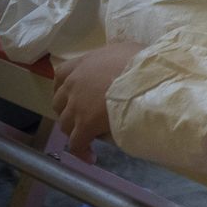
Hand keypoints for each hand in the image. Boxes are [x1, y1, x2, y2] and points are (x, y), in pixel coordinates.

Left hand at [51, 41, 144, 160]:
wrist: (146, 78)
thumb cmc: (141, 63)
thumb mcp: (126, 48)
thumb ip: (114, 55)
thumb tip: (118, 58)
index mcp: (82, 64)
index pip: (61, 75)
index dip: (64, 87)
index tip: (73, 95)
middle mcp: (73, 84)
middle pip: (59, 103)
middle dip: (68, 110)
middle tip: (83, 117)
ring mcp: (77, 106)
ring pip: (65, 124)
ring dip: (74, 130)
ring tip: (89, 137)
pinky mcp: (85, 125)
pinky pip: (76, 143)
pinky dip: (81, 151)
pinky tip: (91, 157)